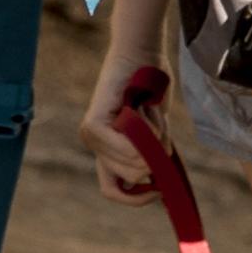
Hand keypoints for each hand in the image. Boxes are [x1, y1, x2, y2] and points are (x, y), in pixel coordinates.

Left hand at [80, 42, 171, 206]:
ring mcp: (91, 136)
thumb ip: (151, 155)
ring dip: (156, 140)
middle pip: (132, 178)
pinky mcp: (94, 125)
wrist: (141, 54)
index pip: (113, 191)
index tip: (160, 189)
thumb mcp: (155, 132)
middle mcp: (94, 146)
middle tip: (159, 128)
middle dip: (155, 160)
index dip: (137, 198)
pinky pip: (131, 147)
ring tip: (151, 112)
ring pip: (135, 164)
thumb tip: (160, 184)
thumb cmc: (151, 90)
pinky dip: (149, 132)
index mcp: (107, 151)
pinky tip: (147, 109)